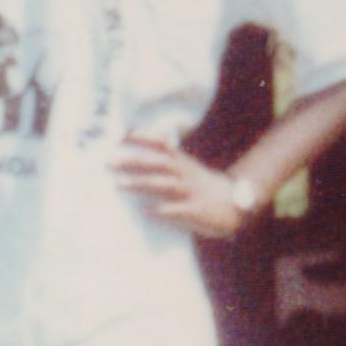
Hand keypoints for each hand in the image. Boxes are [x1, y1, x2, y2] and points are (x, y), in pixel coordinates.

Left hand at [115, 136, 257, 239]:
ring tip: (119, 184)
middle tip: (109, 163)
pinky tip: (146, 211)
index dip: (143, 138)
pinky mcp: (196, 211)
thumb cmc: (204, 186)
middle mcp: (186, 174)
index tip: (121, 134)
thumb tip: (143, 151)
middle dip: (134, 162)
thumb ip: (169, 159)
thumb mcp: (189, 168)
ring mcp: (192, 192)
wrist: (236, 204)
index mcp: (183, 162)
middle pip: (158, 164)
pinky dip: (161, 210)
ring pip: (164, 184)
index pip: (161, 145)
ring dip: (141, 183)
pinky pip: (177, 210)